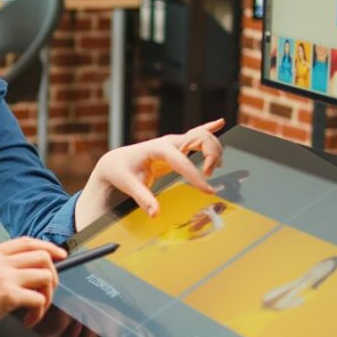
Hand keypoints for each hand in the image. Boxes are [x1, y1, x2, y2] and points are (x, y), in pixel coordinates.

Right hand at [0, 237, 65, 336]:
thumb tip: (22, 274)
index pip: (26, 241)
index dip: (47, 247)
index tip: (60, 255)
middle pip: (42, 257)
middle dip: (52, 276)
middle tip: (47, 292)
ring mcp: (4, 276)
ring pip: (45, 277)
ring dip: (48, 296)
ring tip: (36, 310)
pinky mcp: (8, 295)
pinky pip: (39, 300)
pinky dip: (39, 313)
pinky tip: (29, 321)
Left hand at [86, 119, 224, 217]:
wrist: (115, 162)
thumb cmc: (121, 172)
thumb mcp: (129, 185)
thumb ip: (143, 199)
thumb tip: (155, 214)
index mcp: (158, 148)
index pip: (183, 161)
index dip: (197, 177)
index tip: (208, 191)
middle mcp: (169, 142)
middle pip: (201, 138)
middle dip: (212, 155)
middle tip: (208, 175)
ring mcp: (174, 142)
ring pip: (203, 136)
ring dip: (215, 149)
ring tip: (210, 170)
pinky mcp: (177, 146)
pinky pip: (196, 133)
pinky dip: (210, 128)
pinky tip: (221, 122)